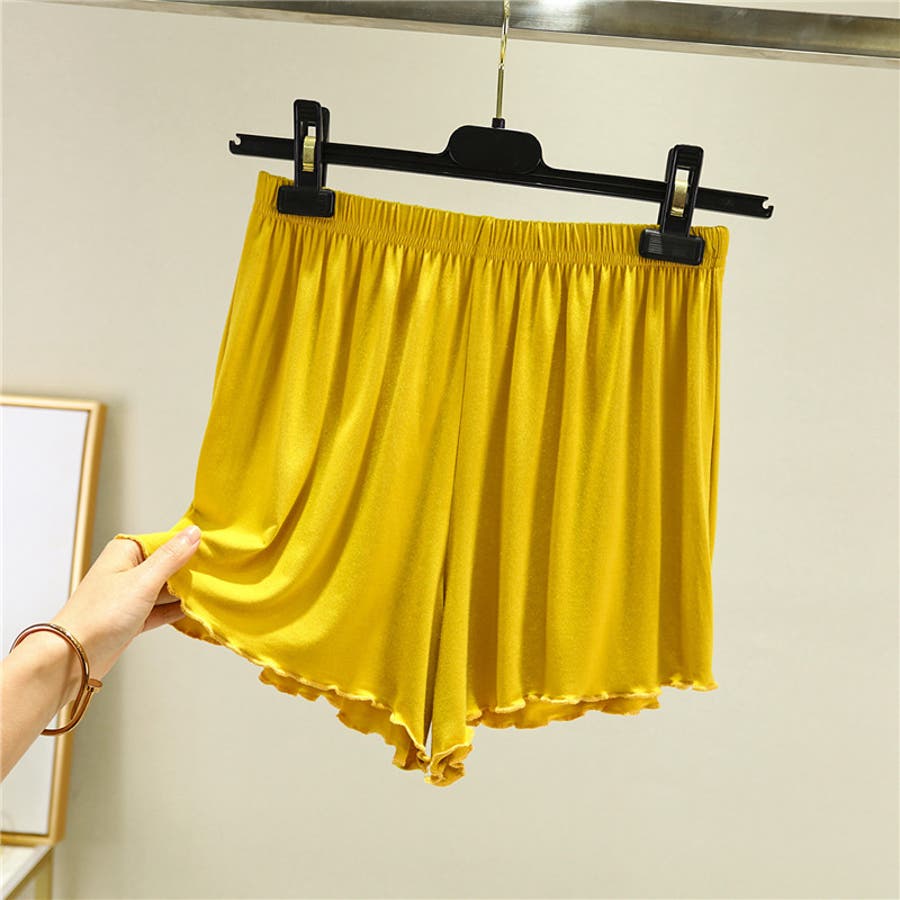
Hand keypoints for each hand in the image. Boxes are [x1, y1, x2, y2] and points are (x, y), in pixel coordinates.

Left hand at [51, 525, 200, 691]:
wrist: (74, 657)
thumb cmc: (99, 616)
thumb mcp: (143, 581)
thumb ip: (172, 557)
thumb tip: (194, 532)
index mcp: (126, 551)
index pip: (167, 542)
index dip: (191, 547)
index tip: (216, 553)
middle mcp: (128, 570)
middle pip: (170, 565)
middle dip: (191, 573)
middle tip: (217, 576)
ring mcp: (131, 595)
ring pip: (168, 589)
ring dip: (186, 594)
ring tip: (211, 594)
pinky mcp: (134, 617)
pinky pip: (162, 609)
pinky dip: (177, 611)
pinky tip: (195, 611)